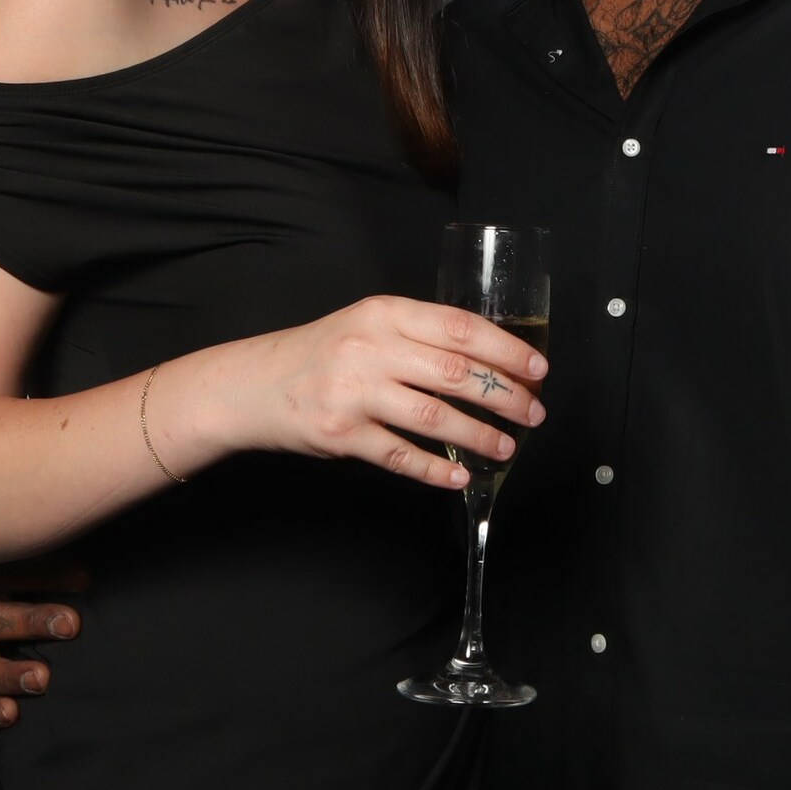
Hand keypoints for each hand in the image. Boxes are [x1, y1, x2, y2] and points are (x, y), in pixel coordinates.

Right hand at [0, 552, 88, 729]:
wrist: (36, 591)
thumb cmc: (49, 562)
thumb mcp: (51, 545)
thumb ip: (64, 538)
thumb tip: (95, 532)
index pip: (3, 568)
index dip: (43, 575)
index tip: (85, 580)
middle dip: (29, 622)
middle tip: (71, 625)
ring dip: (7, 674)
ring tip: (42, 679)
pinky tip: (12, 713)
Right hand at [203, 295, 548, 490]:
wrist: (253, 384)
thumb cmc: (321, 354)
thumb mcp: (366, 325)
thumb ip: (418, 335)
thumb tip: (490, 360)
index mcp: (384, 313)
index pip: (460, 328)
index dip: (506, 350)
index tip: (537, 369)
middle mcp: (370, 348)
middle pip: (456, 373)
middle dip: (505, 396)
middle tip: (533, 413)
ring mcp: (354, 393)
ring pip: (435, 417)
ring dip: (479, 436)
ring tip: (506, 447)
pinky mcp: (341, 434)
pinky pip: (400, 455)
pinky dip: (435, 469)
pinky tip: (460, 476)